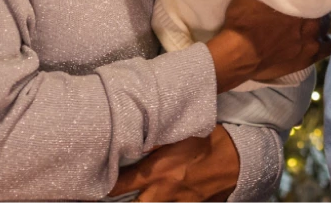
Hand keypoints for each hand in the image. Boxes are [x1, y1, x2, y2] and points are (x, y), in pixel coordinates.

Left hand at [108, 125, 238, 202]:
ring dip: (142, 201)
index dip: (101, 186)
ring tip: (135, 196)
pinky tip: (158, 196)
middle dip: (119, 202)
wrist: (239, 158)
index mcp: (157, 172)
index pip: (118, 185)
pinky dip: (161, 202)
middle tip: (102, 197)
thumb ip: (154, 141)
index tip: (91, 184)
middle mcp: (162, 193)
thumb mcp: (180, 134)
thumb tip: (129, 138)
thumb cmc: (207, 140)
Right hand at [207, 0, 330, 92]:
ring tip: (314, 21)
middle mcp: (307, 21)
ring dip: (319, 24)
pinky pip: (326, 49)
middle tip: (309, 4)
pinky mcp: (306, 59)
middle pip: (318, 10)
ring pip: (323, 28)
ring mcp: (308, 41)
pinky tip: (327, 39)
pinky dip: (328, 43)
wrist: (238, 54)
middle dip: (315, 6)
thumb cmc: (242, 22)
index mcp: (297, 3)